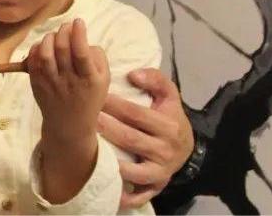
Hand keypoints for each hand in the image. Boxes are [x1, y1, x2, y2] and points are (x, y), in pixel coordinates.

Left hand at [25, 19, 108, 141]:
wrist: (69, 125)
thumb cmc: (89, 98)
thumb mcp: (104, 80)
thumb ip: (98, 58)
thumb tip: (84, 39)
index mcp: (89, 80)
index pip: (81, 53)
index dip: (78, 34)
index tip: (79, 22)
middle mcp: (68, 81)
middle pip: (62, 49)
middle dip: (64, 31)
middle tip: (67, 26)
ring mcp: (50, 83)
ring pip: (45, 54)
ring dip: (49, 38)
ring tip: (55, 35)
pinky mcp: (36, 84)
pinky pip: (32, 62)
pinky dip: (36, 49)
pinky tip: (43, 45)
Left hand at [99, 68, 193, 207]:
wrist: (187, 146)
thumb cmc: (170, 115)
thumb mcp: (169, 94)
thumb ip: (155, 79)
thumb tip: (133, 75)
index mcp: (168, 126)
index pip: (135, 114)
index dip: (113, 105)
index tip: (95, 97)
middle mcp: (165, 151)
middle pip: (129, 139)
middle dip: (105, 128)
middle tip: (84, 118)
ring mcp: (160, 172)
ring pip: (132, 170)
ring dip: (110, 161)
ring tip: (89, 148)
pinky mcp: (155, 187)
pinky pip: (139, 195)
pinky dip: (124, 195)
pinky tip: (106, 186)